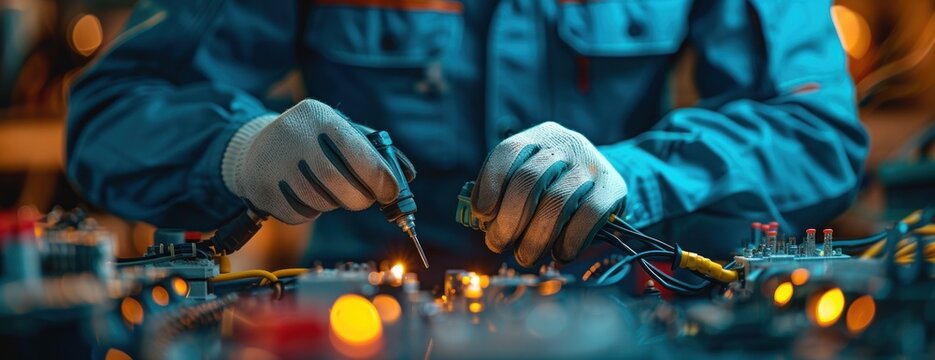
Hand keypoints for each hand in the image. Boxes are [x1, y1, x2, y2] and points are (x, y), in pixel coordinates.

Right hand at [222, 99, 414, 223]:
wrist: (257, 150)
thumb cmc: (313, 142)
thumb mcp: (340, 132)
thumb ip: (375, 152)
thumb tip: (407, 176)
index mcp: (318, 116)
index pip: (358, 152)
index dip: (380, 178)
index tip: (390, 192)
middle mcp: (293, 137)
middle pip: (339, 183)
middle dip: (361, 198)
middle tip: (366, 198)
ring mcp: (275, 165)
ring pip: (322, 202)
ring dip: (336, 203)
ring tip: (329, 188)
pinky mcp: (264, 192)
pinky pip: (303, 215)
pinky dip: (313, 211)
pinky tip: (305, 194)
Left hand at [471, 122, 626, 266]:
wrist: (604, 181)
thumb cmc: (553, 185)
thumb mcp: (529, 178)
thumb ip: (505, 194)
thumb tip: (486, 223)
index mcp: (537, 137)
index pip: (508, 152)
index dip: (490, 185)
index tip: (482, 215)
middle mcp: (565, 144)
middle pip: (529, 180)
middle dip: (508, 219)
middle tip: (498, 244)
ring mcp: (590, 164)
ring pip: (556, 202)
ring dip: (535, 237)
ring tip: (524, 256)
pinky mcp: (612, 188)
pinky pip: (588, 217)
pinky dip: (569, 241)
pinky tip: (559, 253)